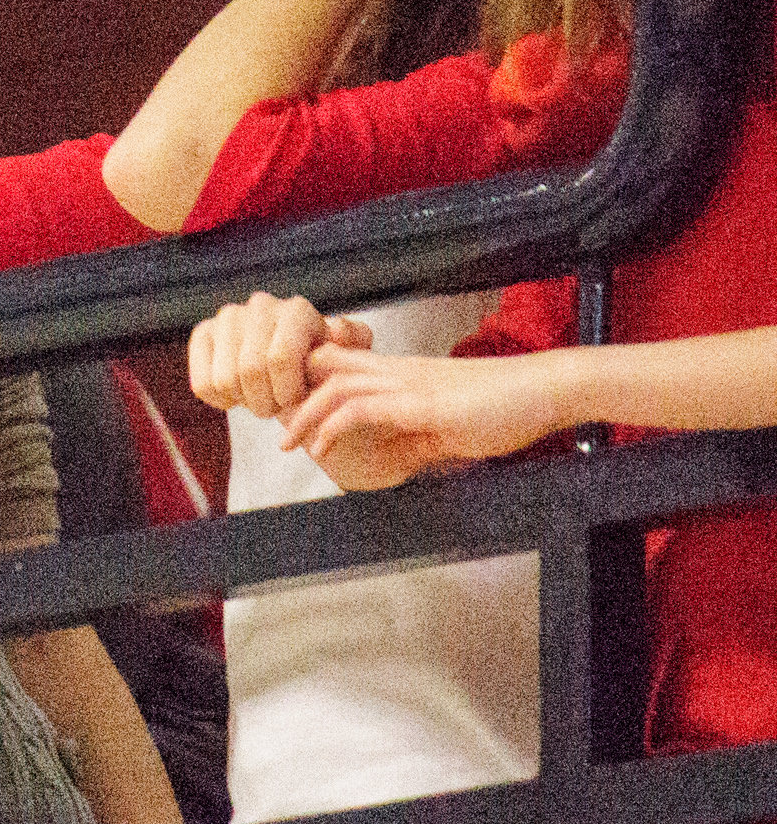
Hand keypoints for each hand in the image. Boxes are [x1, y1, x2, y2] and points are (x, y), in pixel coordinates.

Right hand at [186, 292, 372, 418]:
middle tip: (278, 407)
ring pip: (224, 380)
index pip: (279, 358)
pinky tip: (238, 396)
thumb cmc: (325, 370)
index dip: (287, 392)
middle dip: (267, 402)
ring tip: (262, 399)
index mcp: (297, 310)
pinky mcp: (204, 334)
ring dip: (245, 402)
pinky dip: (221, 401)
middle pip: (250, 370)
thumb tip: (337, 330)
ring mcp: (228, 318)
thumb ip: (354, 344)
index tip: (298, 402)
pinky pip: (203, 383)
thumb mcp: (349, 361)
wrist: (296, 373)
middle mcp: (260, 306)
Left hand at [276, 343, 566, 490]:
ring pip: (336, 385)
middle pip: (326, 367)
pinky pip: (363, 407)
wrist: (548, 392)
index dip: (310, 382)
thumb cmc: (505, 409)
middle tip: (276, 427)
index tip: (291, 411)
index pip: (343, 364)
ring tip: (289, 443)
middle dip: (293, 395)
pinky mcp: (422, 402)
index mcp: (404, 373)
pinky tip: (322, 448)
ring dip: (305, 415)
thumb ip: (414, 439)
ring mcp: (410, 383)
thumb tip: (388, 460)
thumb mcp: (448, 428)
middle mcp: (400, 371)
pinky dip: (333, 427)